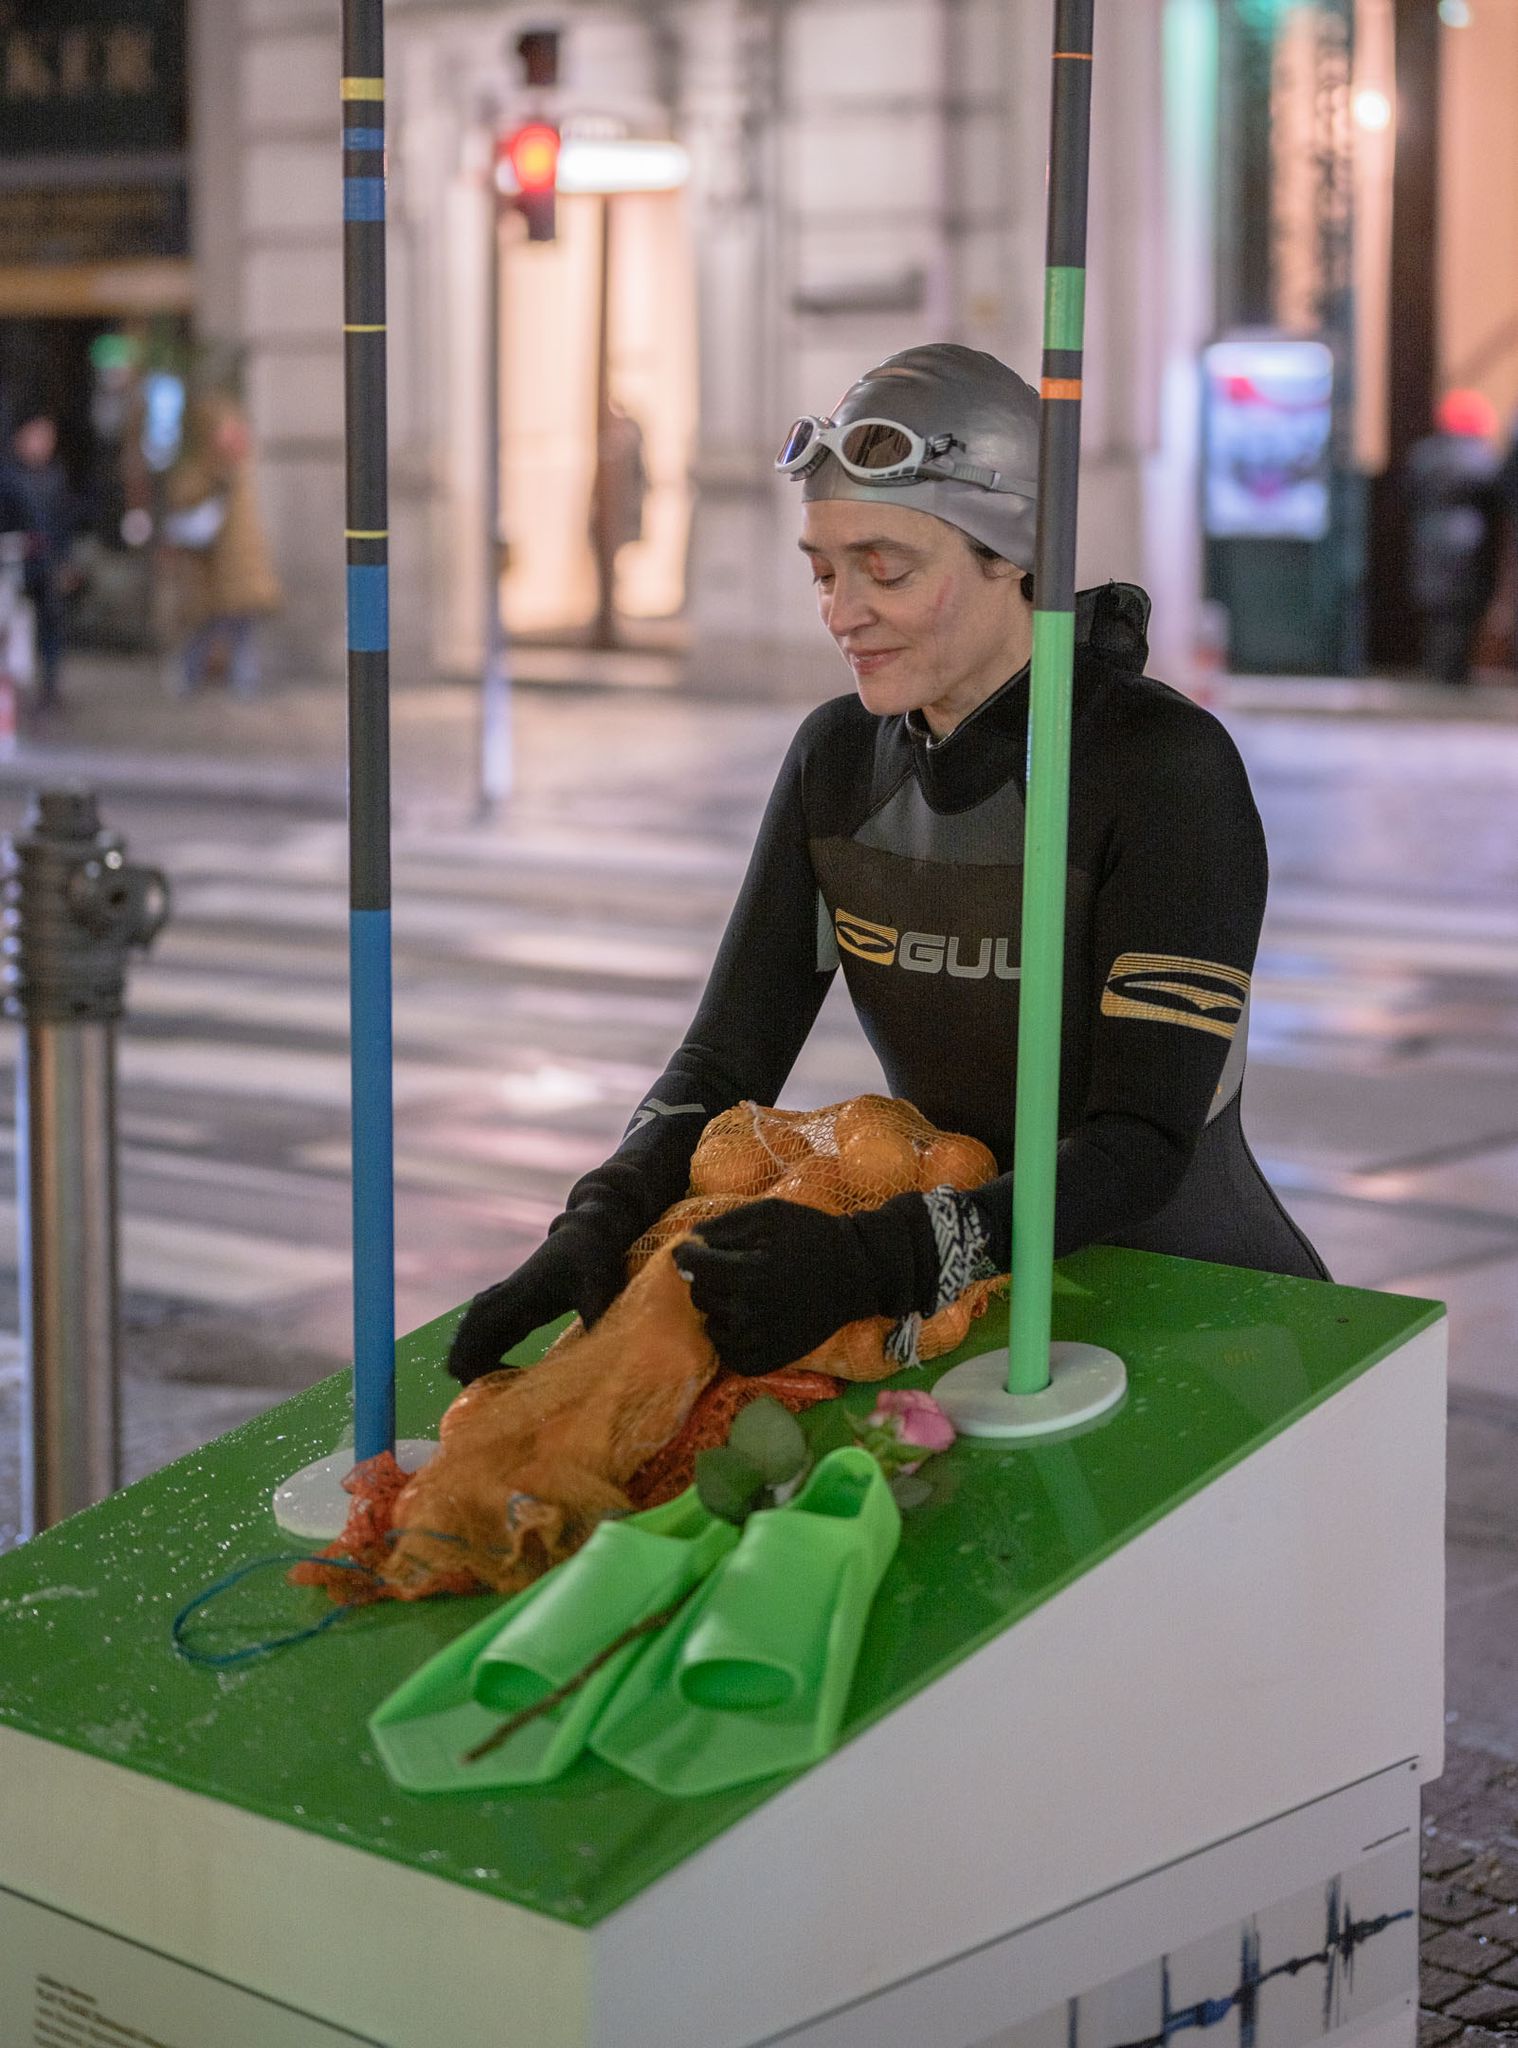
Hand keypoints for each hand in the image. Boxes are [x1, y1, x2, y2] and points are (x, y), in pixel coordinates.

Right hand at [446, 1219, 629, 1384]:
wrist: (582, 1234)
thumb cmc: (592, 1257)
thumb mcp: (599, 1282)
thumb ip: (596, 1309)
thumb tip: (599, 1345)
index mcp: (511, 1302)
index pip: (471, 1348)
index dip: (484, 1378)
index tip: (516, 1388)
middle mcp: (494, 1304)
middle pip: (460, 1352)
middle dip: (477, 1381)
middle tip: (513, 1398)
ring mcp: (494, 1304)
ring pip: (464, 1346)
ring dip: (478, 1371)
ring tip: (514, 1388)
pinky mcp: (500, 1308)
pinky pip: (475, 1340)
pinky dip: (483, 1361)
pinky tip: (513, 1374)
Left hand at [676, 1200, 889, 1376]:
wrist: (856, 1273)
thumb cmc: (812, 1235)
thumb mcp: (768, 1213)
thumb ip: (723, 1226)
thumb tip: (686, 1243)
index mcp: (748, 1273)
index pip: (691, 1266)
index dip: (689, 1253)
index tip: (696, 1249)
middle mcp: (749, 1313)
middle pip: (699, 1295)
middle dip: (708, 1278)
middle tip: (732, 1268)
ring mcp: (758, 1341)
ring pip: (711, 1324)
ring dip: (719, 1307)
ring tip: (745, 1293)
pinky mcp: (769, 1361)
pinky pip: (728, 1354)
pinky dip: (730, 1337)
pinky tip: (746, 1319)